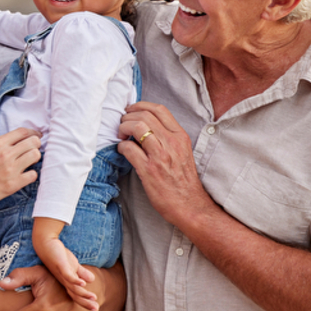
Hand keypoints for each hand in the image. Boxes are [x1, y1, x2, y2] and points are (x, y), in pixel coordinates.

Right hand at [0, 128, 40, 214]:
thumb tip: (14, 142)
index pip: (23, 132)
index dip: (33, 132)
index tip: (36, 135)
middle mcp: (5, 154)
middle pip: (33, 142)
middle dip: (36, 145)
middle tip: (34, 150)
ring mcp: (10, 169)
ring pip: (36, 156)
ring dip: (34, 159)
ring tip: (29, 163)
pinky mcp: (13, 184)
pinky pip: (33, 175)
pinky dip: (31, 175)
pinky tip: (25, 176)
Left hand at [33, 235, 97, 310]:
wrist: (45, 243)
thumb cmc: (58, 255)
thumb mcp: (73, 265)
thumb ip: (82, 273)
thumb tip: (92, 280)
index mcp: (67, 282)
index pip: (77, 295)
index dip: (86, 302)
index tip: (96, 309)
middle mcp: (64, 281)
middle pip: (75, 295)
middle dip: (86, 302)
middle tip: (96, 309)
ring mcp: (61, 274)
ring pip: (73, 287)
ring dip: (83, 293)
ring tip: (93, 298)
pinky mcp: (60, 266)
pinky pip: (68, 275)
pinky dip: (75, 280)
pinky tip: (83, 283)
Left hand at [117, 101, 211, 225]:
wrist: (189, 205)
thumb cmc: (183, 180)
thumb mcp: (182, 151)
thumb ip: (167, 137)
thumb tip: (145, 125)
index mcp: (180, 136)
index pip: (159, 109)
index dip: (140, 105)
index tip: (130, 111)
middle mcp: (172, 142)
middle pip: (144, 115)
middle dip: (127, 117)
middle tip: (122, 125)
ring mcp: (160, 156)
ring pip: (136, 127)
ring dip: (123, 128)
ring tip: (120, 136)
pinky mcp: (149, 170)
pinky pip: (129, 148)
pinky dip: (121, 147)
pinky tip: (122, 151)